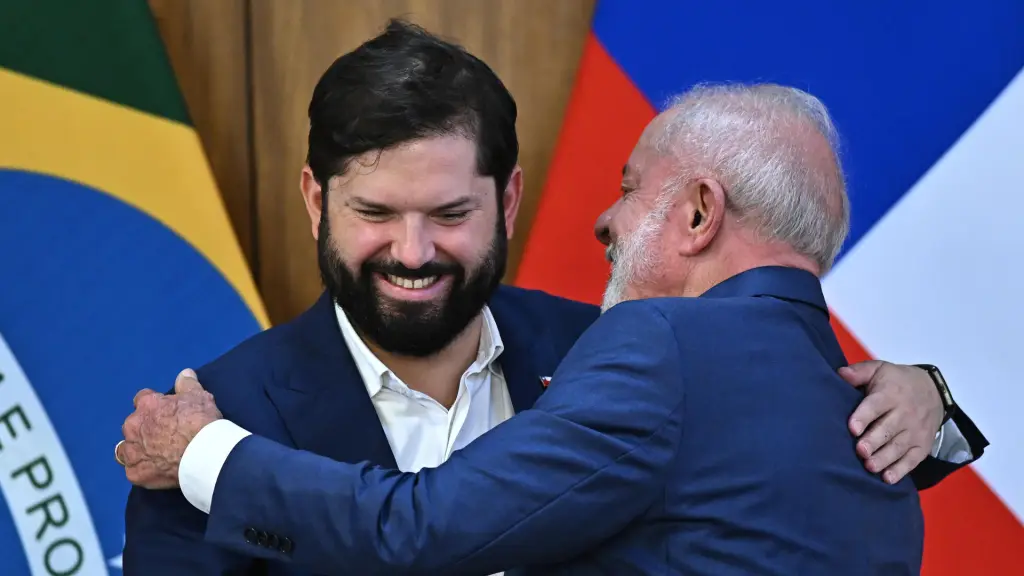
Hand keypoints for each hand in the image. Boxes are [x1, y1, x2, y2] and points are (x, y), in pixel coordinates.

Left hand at [117, 368, 221, 488]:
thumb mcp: (199, 396)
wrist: (203, 454)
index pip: (142, 399)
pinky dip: (144, 470)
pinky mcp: (135, 473)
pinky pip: (134, 470)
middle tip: (164, 435)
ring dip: (137, 449)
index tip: (166, 412)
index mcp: (147, 405)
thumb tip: (184, 373)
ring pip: (126, 449)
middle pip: (133, 425)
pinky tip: (158, 470)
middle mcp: (133, 426)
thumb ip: (187, 384)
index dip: (155, 405)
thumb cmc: (201, 422)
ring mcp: (132, 451)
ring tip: (156, 455)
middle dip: (144, 428)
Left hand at [839, 360, 942, 483]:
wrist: (933, 390)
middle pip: (888, 429)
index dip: (864, 417)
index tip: (852, 428)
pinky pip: (913, 459)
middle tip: (860, 451)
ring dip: (884, 458)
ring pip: (899, 446)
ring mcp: (915, 431)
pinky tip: (888, 478)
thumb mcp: (879, 369)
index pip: (876, 405)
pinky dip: (901, 470)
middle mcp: (905, 413)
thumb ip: (859, 372)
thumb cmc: (896, 381)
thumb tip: (840, 374)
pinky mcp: (923, 445)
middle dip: (874, 441)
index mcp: (890, 394)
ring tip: (870, 467)